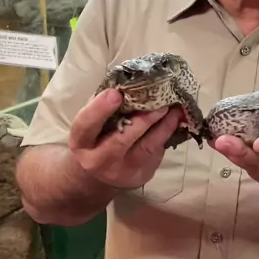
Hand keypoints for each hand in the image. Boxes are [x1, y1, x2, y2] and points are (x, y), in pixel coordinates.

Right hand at [68, 88, 182, 189]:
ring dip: (163, 127)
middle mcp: (99, 160)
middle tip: (159, 101)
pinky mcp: (141, 175)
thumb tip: (128, 83)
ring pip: (145, 148)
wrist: (98, 175)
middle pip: (120, 140)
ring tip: (175, 110)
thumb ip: (103, 106)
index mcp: (81, 142)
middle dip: (142, 120)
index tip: (116, 93)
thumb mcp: (92, 124)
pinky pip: (157, 154)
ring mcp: (122, 171)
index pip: (86, 125)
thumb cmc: (96, 139)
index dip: (100, 109)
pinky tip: (176, 121)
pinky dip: (167, 135)